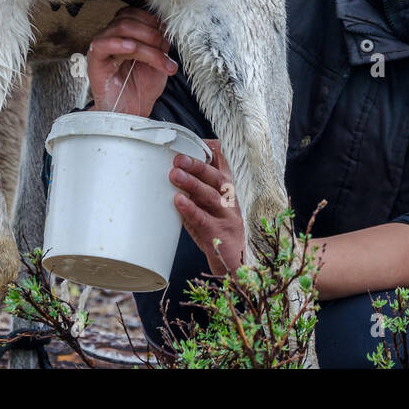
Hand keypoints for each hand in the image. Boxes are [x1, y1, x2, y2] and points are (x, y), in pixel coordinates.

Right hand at [86, 5, 177, 117]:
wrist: (132, 113)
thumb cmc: (142, 87)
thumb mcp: (158, 62)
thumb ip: (160, 44)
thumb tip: (165, 30)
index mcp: (124, 34)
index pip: (133, 13)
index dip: (151, 19)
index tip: (166, 33)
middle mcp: (111, 38)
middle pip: (128, 19)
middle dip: (151, 32)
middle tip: (165, 49)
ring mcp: (102, 48)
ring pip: (121, 29)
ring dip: (145, 43)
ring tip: (158, 58)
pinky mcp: (95, 61)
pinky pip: (102, 44)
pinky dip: (118, 43)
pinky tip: (131, 48)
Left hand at [171, 139, 244, 276]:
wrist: (236, 265)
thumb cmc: (218, 231)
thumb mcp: (210, 206)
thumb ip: (196, 191)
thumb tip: (172, 174)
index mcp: (227, 190)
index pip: (222, 164)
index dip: (209, 152)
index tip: (191, 143)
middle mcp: (230, 200)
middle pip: (216, 178)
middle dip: (197, 166)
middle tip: (178, 159)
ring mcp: (226, 217)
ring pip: (211, 196)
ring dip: (192, 184)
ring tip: (175, 175)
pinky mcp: (218, 235)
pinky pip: (204, 220)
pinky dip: (191, 209)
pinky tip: (179, 201)